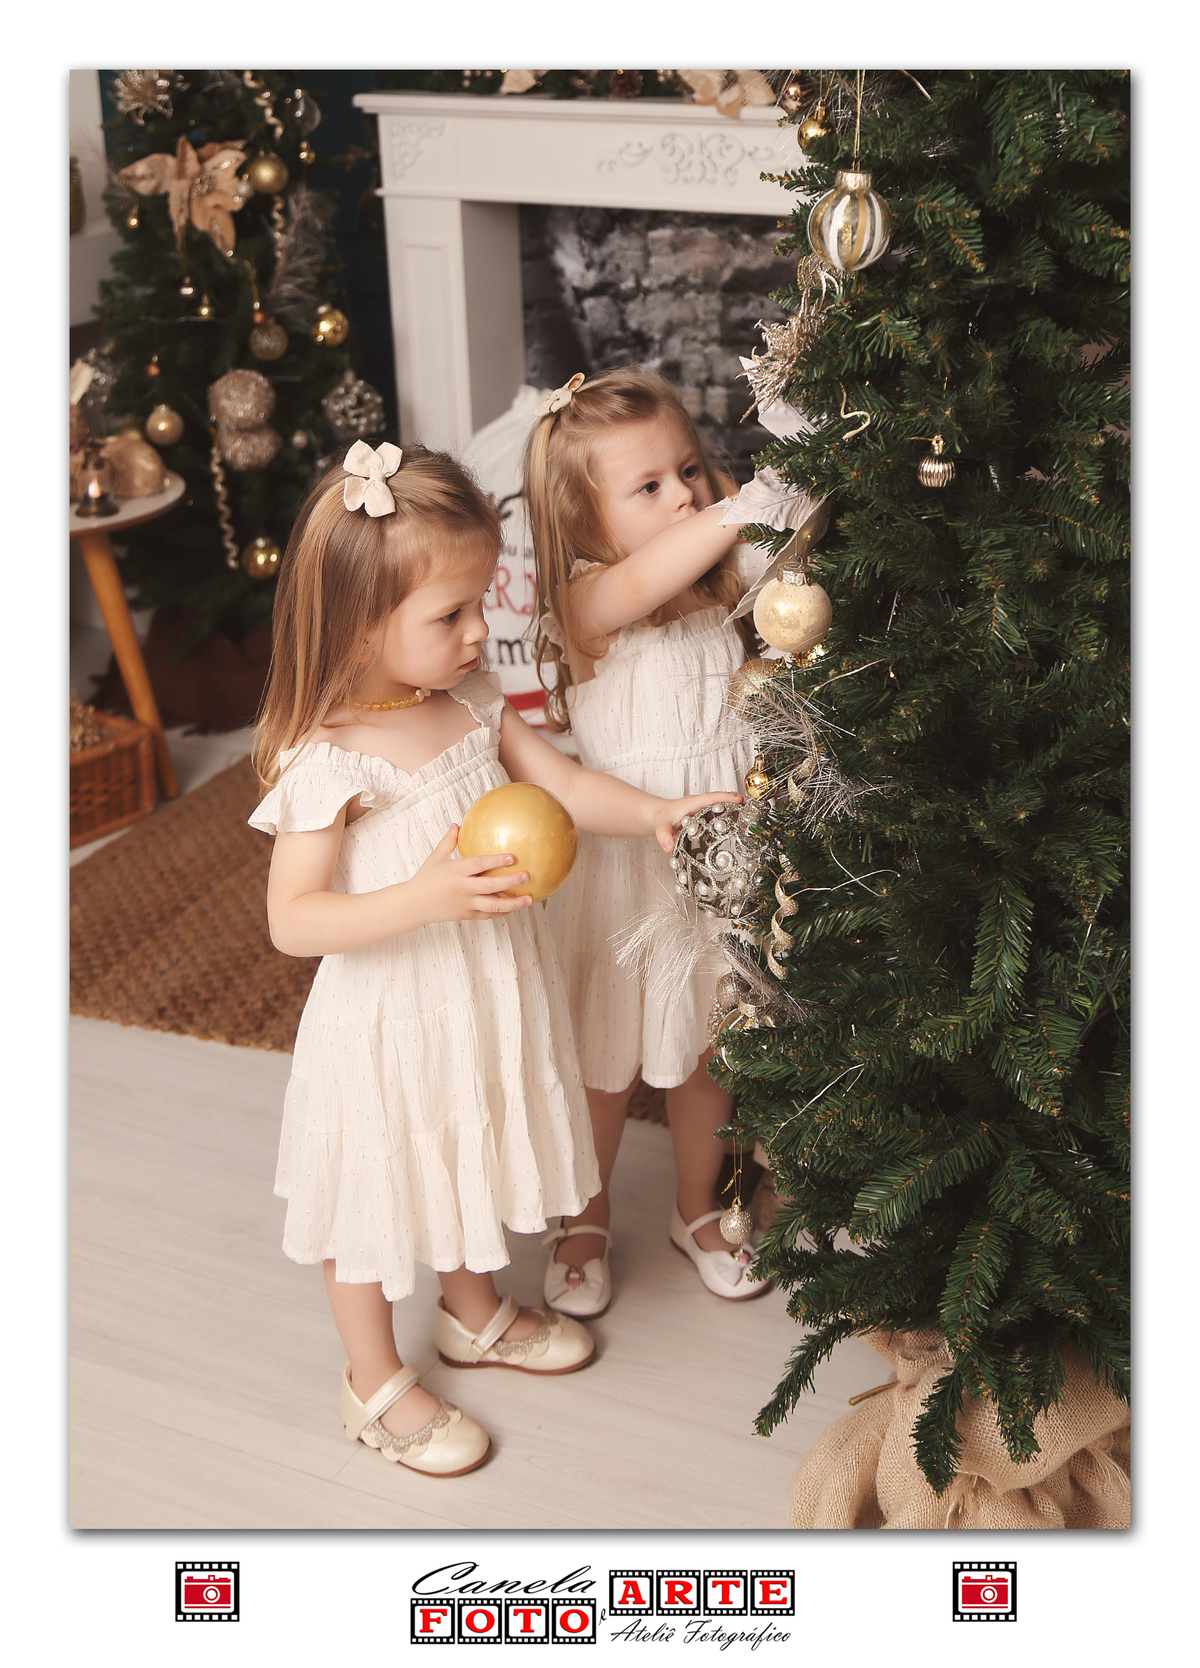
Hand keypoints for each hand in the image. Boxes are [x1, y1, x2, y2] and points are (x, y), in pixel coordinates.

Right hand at [408, 826, 533, 922]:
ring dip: (513, 903)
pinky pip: (488, 915)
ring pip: (493, 905)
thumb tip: (456, 824)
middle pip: (490, 886)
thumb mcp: (435, 858)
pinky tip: (515, 907)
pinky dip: (502, 912)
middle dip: (510, 881)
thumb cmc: (426, 878)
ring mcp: (466, 903)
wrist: (414, 904)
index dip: (496, 861)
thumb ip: (448, 842)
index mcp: (456, 871)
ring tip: (529, 899)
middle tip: (527, 875)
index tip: (513, 857)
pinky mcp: (467, 915)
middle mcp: (462, 888)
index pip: (479, 864)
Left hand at [652, 792, 742, 852]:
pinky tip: (738, 827)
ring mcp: (704, 810)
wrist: (658, 816)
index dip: (727, 798)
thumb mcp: (660, 827)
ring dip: (736, 811)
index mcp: (693, 803)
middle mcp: (700, 804)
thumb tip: (668, 848)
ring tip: (750, 820)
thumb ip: (664, 836)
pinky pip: (720, 815)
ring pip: (723, 808)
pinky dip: (730, 819)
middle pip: (722, 801)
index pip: (713, 797)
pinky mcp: (705, 816)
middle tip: (753, 810)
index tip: (741, 800)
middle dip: (738, 804)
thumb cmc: (661, 818)